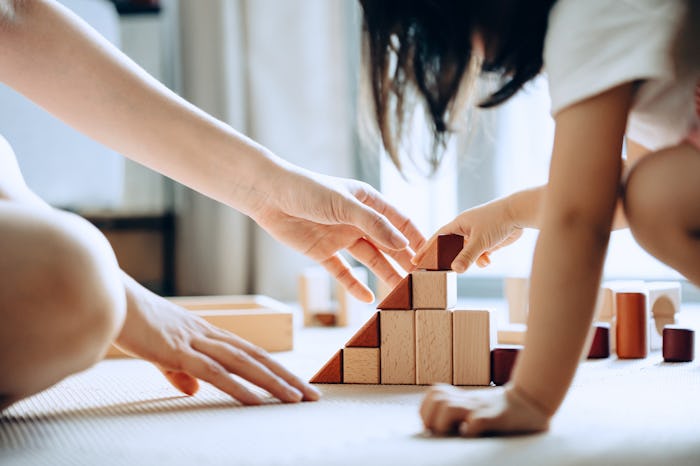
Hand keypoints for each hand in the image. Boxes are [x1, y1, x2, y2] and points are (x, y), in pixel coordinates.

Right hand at [115, 276, 319, 404]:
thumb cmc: (132, 322)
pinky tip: (257, 401)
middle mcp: (208, 334)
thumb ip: (178, 371)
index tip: (297, 384)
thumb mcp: (161, 352)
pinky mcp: (178, 350)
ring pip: (244, 364)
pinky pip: (214, 372)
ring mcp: (195, 341)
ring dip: (273, 383)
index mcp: (206, 333)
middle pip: (257, 357)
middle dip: (287, 377)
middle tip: (312, 395)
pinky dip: (239, 387)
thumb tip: (193, 390)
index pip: (251, 353)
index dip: (277, 368)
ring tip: (297, 399)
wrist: (107, 297)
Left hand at [252, 168, 425, 301]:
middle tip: (421, 282)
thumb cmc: (307, 189)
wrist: (268, 195)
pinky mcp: (322, 252)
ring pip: (369, 261)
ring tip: (400, 293)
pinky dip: (354, 285)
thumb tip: (403, 244)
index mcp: (369, 202)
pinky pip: (343, 272)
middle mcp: (358, 221)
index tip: (432, 259)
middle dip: (404, 262)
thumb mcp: (344, 204)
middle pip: (388, 245)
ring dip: (384, 276)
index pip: (401, 222)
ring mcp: (341, 237)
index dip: (417, 239)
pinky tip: (368, 298)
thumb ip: (374, 225)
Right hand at [414, 198, 522, 272]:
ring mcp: (477, 234)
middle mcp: (466, 228)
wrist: (520, 213)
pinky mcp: (488, 240)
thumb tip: (456, 270)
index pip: (437, 238)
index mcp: (458, 224)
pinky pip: (480, 253)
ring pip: (467, 252)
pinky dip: (482, 259)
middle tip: (442, 271)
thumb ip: (467, 256)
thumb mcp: (480, 241)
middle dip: (449, 259)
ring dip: (471, 260)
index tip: (416, 260)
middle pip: (451, 247)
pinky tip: (488, 260)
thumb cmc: (498, 220)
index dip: (426, 249)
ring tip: (478, 262)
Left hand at [420, 384, 549, 436]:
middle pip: (436, 398)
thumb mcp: (480, 408)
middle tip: (438, 432)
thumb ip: (463, 414)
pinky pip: (475, 422)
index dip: (427, 409)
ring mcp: (481, 408)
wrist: (533, 402)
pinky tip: (471, 436)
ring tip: (450, 434)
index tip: (430, 426)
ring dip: (443, 423)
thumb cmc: (505, 412)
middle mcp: (469, 401)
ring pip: (448, 408)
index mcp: (464, 399)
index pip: (435, 394)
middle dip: (430, 417)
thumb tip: (444, 431)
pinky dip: (469, 432)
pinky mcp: (495, 418)